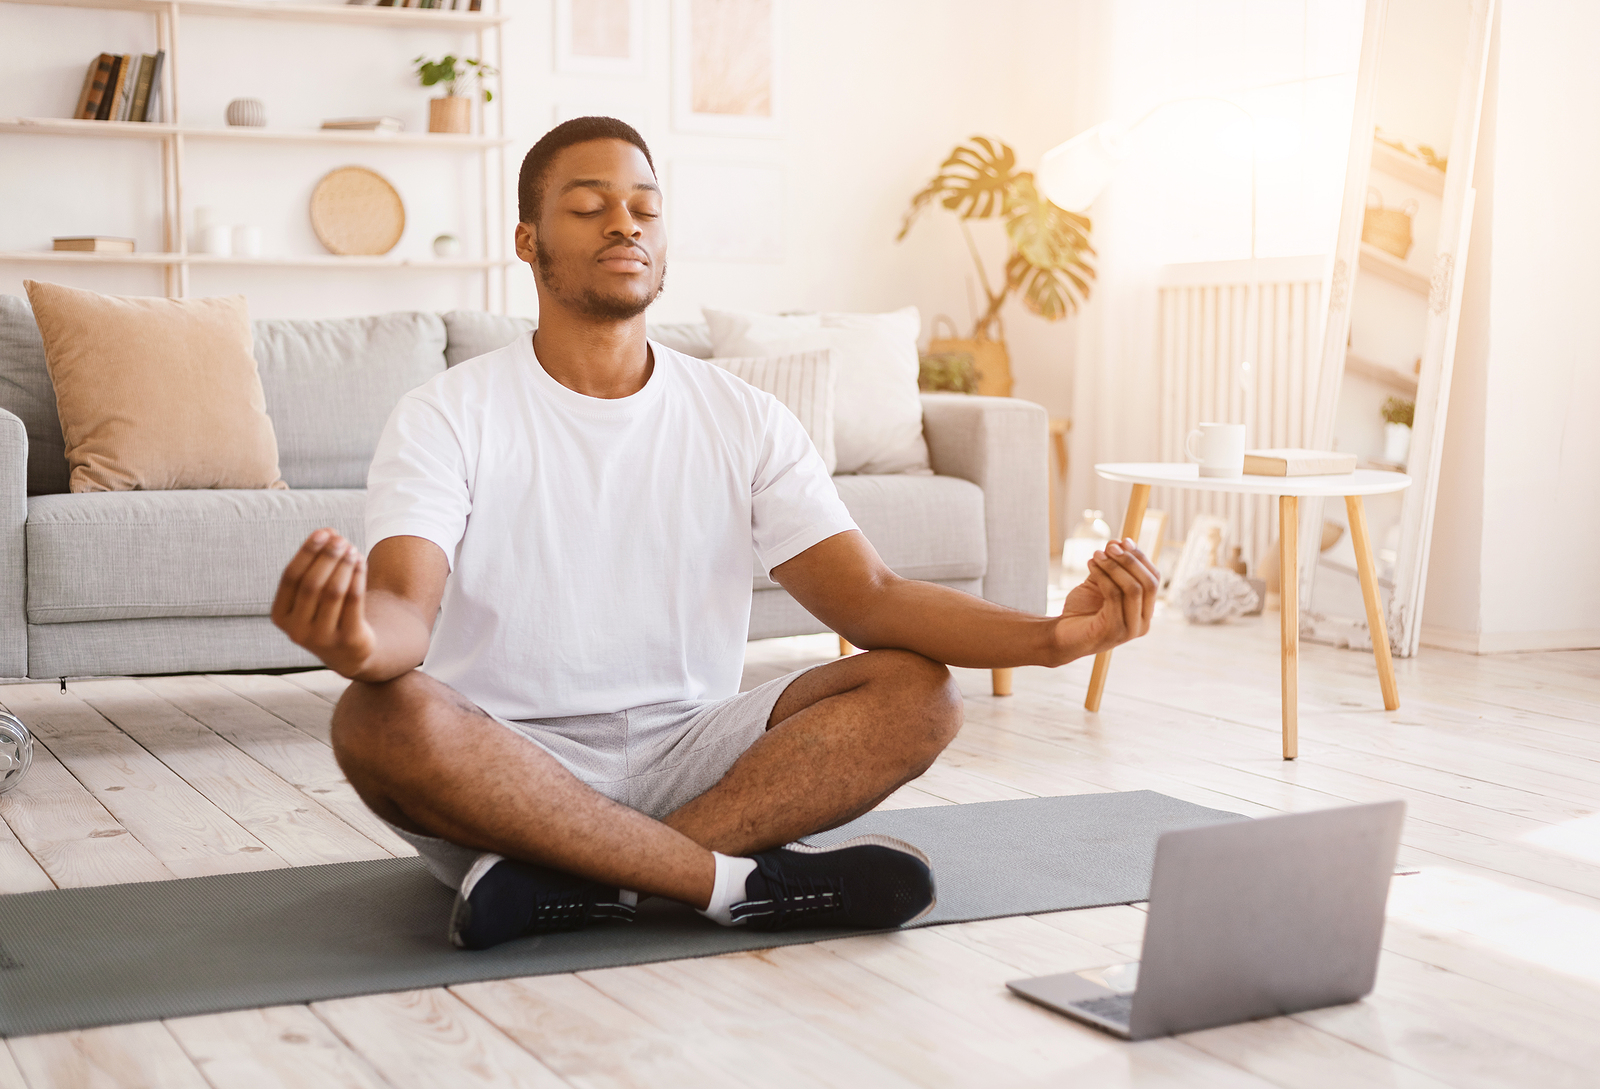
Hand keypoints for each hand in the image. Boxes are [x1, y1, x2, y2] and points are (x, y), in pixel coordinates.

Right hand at [271, 528, 375, 676]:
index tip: (323, 532)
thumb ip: (315, 564)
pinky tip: (361, 563)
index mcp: (280, 616)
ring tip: (353, 549)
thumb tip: (327, 532)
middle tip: (342, 540)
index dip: (307, 552)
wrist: (348, 652)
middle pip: (312, 584)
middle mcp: (297, 631)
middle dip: (327, 557)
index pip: (290, 577)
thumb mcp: (313, 593)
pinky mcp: (348, 640)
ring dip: (344, 566)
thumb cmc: (325, 612)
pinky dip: (357, 579)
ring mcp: (322, 639)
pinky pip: (353, 603)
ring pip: (333, 592)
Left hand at [1053, 537, 1160, 659]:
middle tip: (1110, 547)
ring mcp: (1130, 629)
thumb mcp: (1101, 583)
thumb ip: (1112, 566)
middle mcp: (1143, 623)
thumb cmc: (1082, 611)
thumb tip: (1119, 541)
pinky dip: (1103, 576)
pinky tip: (1090, 565)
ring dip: (1114, 566)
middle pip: (1148, 583)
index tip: (1124, 540)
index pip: (1154, 580)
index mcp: (1145, 612)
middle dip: (1130, 560)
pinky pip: (1114, 595)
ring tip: (1096, 554)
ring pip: (1133, 589)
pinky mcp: (1113, 630)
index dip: (1141, 558)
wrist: (1061, 636)